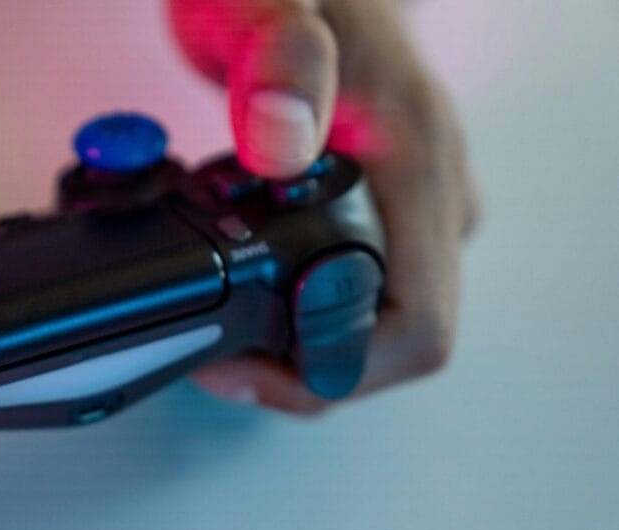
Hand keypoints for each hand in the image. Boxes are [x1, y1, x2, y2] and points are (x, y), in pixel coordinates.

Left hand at [170, 0, 478, 412]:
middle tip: (222, 356)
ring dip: (299, 344)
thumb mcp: (269, 7)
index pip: (417, 327)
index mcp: (419, 163)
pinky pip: (353, 290)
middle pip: (393, 342)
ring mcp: (408, 208)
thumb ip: (280, 63)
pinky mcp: (380, 211)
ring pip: (373, 322)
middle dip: (306, 368)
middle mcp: (429, 196)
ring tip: (226, 325)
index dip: (337, 372)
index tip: (249, 366)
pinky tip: (246, 292)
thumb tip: (279, 142)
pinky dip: (297, 310)